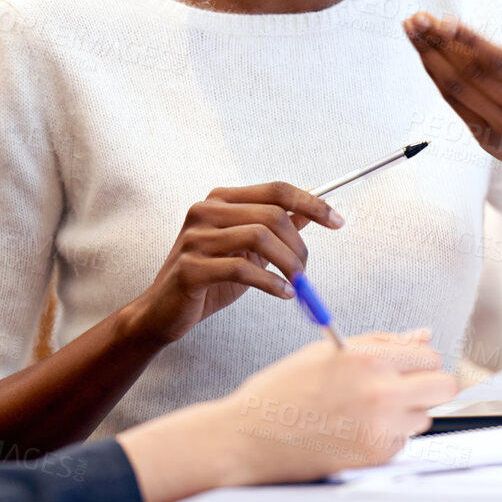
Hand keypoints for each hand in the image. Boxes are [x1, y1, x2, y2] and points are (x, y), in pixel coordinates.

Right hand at [117, 330, 459, 501]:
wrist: (247, 438)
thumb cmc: (281, 390)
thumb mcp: (328, 352)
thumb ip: (381, 343)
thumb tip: (422, 336)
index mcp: (368, 359)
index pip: (429, 356)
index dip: (418, 361)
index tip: (407, 367)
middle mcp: (380, 393)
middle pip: (444, 387)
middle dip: (429, 386)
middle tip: (404, 389)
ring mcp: (380, 429)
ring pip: (424, 417)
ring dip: (406, 413)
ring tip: (364, 410)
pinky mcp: (374, 458)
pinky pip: (401, 443)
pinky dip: (386, 437)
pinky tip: (353, 431)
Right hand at [131, 182, 342, 345]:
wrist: (163, 312)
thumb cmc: (209, 278)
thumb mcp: (247, 249)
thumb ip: (275, 226)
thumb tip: (313, 207)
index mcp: (221, 199)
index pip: (276, 189)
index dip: (311, 203)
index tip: (338, 221)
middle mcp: (206, 210)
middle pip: (272, 214)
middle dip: (299, 244)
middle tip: (306, 269)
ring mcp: (195, 238)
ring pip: (259, 237)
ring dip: (288, 264)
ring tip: (297, 283)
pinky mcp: (190, 267)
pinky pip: (242, 268)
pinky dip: (271, 283)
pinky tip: (282, 294)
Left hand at [403, 0, 501, 178]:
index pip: (498, 61)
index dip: (467, 40)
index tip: (442, 20)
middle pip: (473, 74)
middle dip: (439, 43)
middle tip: (417, 18)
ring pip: (459, 89)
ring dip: (430, 58)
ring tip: (412, 31)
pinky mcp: (489, 142)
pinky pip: (456, 104)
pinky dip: (438, 78)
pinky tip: (426, 56)